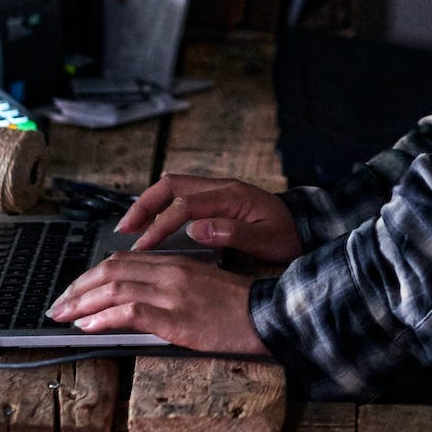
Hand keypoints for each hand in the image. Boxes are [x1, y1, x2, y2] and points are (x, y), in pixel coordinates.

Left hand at [46, 252, 266, 354]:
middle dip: (77, 288)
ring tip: (63, 316)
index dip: (91, 275)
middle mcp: (170, 273)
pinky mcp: (176, 318)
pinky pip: (130, 312)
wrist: (267, 315)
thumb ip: (170, 285)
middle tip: (57, 304)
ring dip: (82, 303)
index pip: (121, 261)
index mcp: (176, 262)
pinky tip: (88, 327)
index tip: (74, 290)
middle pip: (111, 271)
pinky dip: (103, 318)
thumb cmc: (237, 305)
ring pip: (114, 289)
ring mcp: (172, 294)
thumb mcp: (200, 286)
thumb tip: (136, 299)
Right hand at [117, 173, 301, 263]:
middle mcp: (221, 187)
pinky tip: (151, 223)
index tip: (143, 246)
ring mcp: (217, 190)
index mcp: (231, 196)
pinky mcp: (215, 198)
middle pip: (170, 186)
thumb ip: (232, 234)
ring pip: (172, 188)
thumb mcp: (267, 240)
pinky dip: (160, 207)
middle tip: (125, 230)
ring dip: (148, 204)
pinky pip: (180, 195)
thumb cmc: (288, 235)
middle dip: (144, 206)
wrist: (307, 226)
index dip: (160, 225)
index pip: (184, 206)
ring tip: (129, 227)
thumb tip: (197, 229)